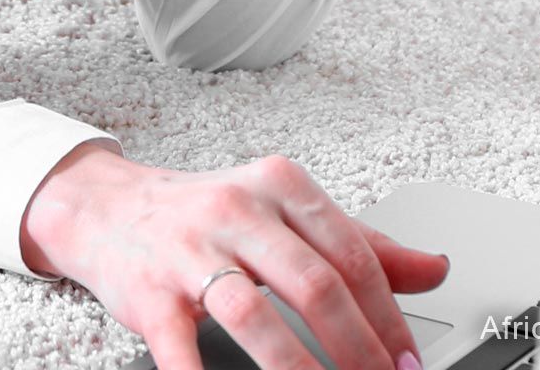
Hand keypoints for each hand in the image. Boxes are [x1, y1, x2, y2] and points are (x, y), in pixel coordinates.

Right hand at [20, 142, 448, 369]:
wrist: (105, 208)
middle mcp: (236, 212)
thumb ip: (359, 243)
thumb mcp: (283, 213)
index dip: (390, 316)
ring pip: (255, 314)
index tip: (408, 361)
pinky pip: (183, 347)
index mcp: (279, 187)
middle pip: (314, 283)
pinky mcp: (149, 294)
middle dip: (358, 348)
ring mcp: (189, 251)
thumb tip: (435, 268)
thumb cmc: (203, 216)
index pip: (352, 254)